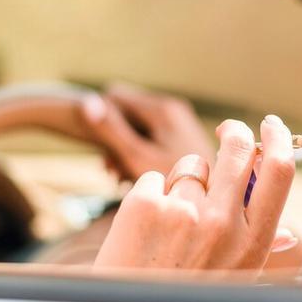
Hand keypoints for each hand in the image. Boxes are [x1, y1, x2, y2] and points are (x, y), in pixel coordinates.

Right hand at [78, 84, 213, 181]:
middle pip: (127, 112)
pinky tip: (138, 179)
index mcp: (163, 108)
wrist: (214, 205)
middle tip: (114, 172)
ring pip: (137, 127)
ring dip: (125, 150)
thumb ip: (113, 131)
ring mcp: (179, 123)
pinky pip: (150, 138)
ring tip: (124, 179)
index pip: (116, 96)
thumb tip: (87, 103)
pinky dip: (140, 155)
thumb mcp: (138, 158)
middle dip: (116, 139)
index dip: (103, 121)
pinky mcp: (180, 137)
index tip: (107, 151)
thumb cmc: (178, 183)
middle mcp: (173, 109)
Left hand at [93, 116, 296, 274]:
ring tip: (172, 220)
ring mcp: (182, 211)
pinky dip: (149, 194)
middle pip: (237, 149)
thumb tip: (288, 234)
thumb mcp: (236, 278)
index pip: (280, 171)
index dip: (277, 139)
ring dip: (185, 181)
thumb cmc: (188, 295)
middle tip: (228, 129)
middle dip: (234, 131)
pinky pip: (154, 177)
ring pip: (191, 165)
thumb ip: (260, 248)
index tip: (272, 126)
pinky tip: (145, 226)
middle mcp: (221, 222)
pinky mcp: (144, 204)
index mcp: (252, 240)